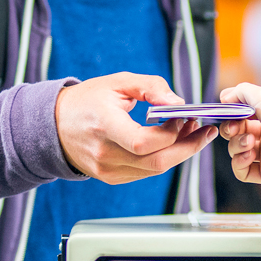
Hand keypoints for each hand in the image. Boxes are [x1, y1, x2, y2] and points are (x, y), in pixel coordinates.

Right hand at [55, 73, 215, 183]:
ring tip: (191, 132)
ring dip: (180, 153)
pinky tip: (173, 142)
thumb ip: (151, 87)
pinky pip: (146, 173)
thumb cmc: (88, 100)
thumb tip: (179, 102)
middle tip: (206, 131)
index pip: (144, 142)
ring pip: (155, 170)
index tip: (185, 116)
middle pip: (157, 162)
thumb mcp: (118, 82)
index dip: (172, 133)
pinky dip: (164, 158)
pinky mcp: (111, 177)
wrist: (54, 125)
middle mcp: (104, 153)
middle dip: (188, 147)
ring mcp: (107, 170)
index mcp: (103, 125)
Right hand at [217, 83, 260, 186]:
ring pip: (236, 151)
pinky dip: (239, 162)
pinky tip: (249, 155)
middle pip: (235, 133)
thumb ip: (241, 92)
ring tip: (250, 142)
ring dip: (236, 145)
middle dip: (230, 130)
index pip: (240, 116)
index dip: (230, 115)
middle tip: (235, 129)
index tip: (227, 113)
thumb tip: (224, 97)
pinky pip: (241, 171)